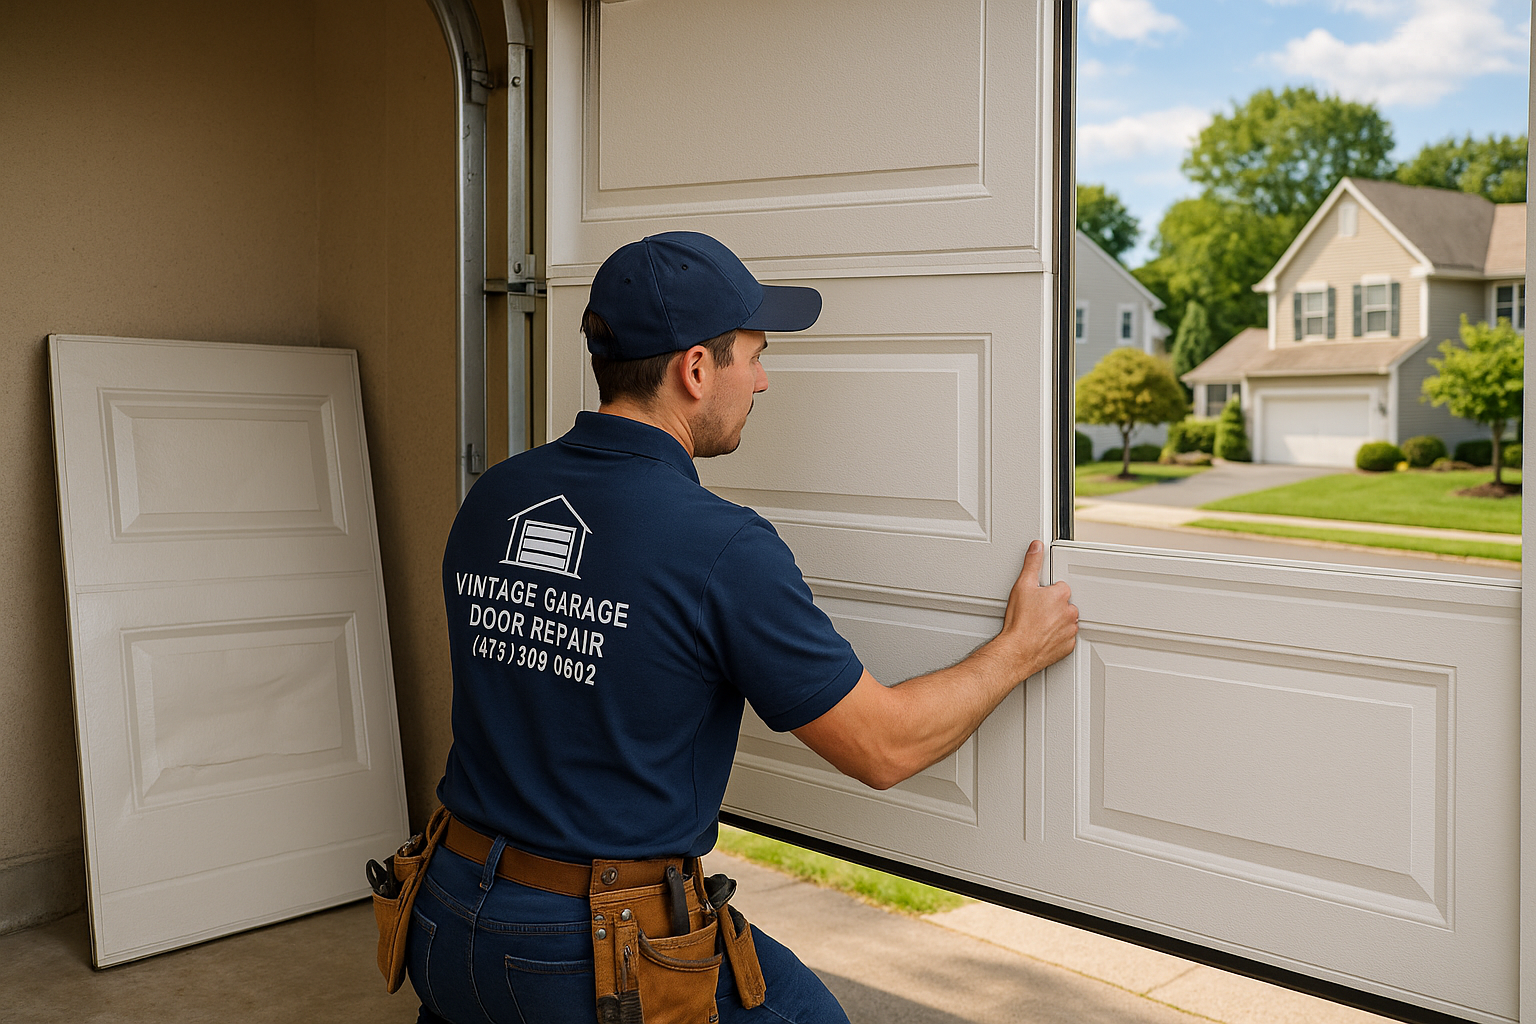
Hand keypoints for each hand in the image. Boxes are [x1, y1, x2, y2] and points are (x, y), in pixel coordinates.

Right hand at [991, 540, 1077, 680]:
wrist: (1018, 650)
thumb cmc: (1019, 622)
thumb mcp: (1022, 586)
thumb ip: (1032, 563)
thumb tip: (1037, 547)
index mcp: (1061, 595)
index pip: (1060, 588)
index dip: (1047, 593)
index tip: (1037, 599)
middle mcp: (1069, 612)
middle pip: (1064, 604)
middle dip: (1052, 607)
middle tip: (1036, 612)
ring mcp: (1069, 630)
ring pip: (1066, 621)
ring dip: (1056, 622)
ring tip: (1038, 625)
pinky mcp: (1068, 646)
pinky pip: (1066, 638)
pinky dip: (1057, 637)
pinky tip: (1043, 636)